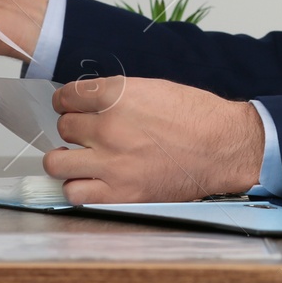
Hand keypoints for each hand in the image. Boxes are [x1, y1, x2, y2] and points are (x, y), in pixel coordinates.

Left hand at [42, 76, 265, 203]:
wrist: (225, 147)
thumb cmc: (198, 117)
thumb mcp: (154, 89)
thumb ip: (116, 95)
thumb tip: (89, 103)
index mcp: (118, 96)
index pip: (66, 96)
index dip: (66, 102)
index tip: (70, 107)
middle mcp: (109, 128)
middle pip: (64, 127)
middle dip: (74, 129)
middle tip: (87, 134)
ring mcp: (112, 163)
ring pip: (57, 162)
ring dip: (66, 159)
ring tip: (79, 159)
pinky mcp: (120, 194)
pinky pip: (75, 192)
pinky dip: (78, 187)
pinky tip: (90, 181)